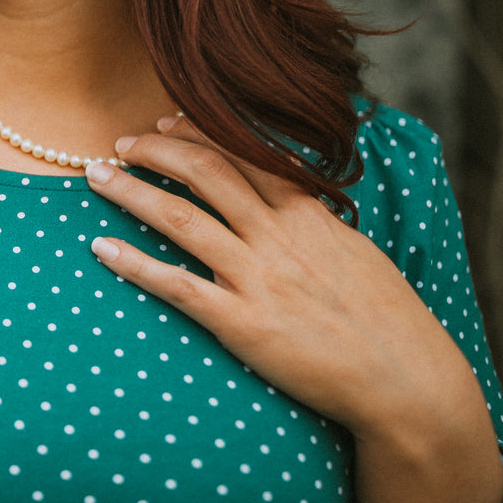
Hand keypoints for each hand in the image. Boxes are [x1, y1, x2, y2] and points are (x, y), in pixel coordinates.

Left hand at [83, 116, 502, 502]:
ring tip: (95, 176)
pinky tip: (100, 249)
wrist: (406, 381)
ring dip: (130, 192)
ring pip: (180, 218)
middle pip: (205, 173)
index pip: (243, 154)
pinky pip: (176, 285)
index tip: (165, 121)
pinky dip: (134, 263)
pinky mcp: (242, 322)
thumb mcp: (356, 251)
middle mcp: (278, 236)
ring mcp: (258, 278)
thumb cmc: (386, 320)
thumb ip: (314, 221)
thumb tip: (287, 198)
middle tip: (119, 143)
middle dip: (155, 151)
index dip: (198, 134)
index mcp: (307, 215)